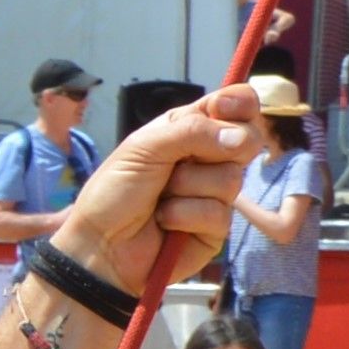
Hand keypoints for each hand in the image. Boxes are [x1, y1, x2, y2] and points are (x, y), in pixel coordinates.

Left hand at [54, 85, 258, 282]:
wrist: (100, 246)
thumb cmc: (114, 192)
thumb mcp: (145, 148)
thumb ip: (192, 132)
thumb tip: (241, 139)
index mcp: (190, 130)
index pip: (236, 106)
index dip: (238, 103)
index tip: (221, 109)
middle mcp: (209, 158)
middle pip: (248, 139)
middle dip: (215, 150)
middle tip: (181, 161)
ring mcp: (216, 194)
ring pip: (231, 179)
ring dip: (187, 188)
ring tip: (161, 198)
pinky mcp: (216, 228)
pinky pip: (219, 213)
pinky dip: (185, 216)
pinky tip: (165, 222)